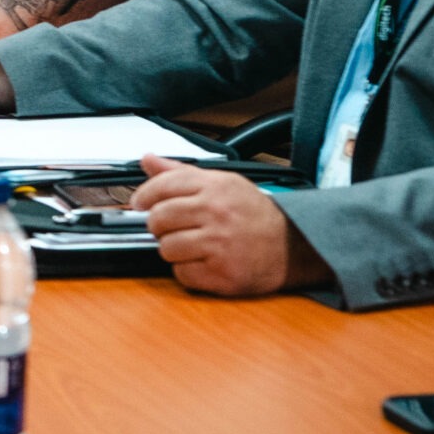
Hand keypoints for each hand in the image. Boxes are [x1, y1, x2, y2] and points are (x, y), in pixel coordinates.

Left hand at [132, 156, 327, 295]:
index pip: (162, 186)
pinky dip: (188, 271)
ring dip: (174, 249)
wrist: (294, 246)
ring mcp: (220, 244)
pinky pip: (182, 274)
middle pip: (158, 219)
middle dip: (159, 225)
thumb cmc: (254, 215)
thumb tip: (147, 159)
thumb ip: (182, 173)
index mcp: (216, 187)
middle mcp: (217, 213)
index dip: (144, 196)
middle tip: (173, 227)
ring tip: (194, 245)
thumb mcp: (223, 184)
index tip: (140, 203)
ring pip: (166, 248)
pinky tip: (205, 262)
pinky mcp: (223, 273)